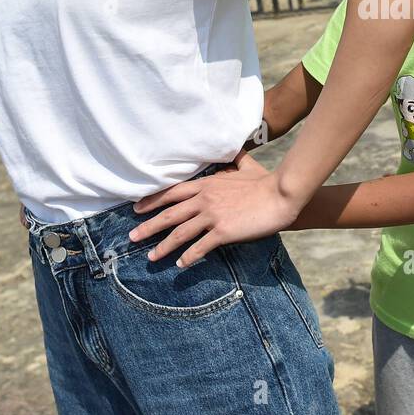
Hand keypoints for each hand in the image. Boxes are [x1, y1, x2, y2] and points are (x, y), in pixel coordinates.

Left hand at [129, 150, 288, 266]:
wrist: (281, 195)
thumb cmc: (266, 182)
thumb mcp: (247, 166)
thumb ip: (235, 160)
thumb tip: (235, 149)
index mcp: (207, 184)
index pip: (172, 193)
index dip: (153, 201)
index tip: (137, 208)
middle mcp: (204, 199)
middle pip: (169, 214)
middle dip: (148, 226)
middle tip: (132, 236)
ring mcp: (212, 215)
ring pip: (180, 233)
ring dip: (163, 246)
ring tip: (151, 258)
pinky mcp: (223, 231)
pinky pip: (200, 247)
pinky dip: (188, 257)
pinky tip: (180, 265)